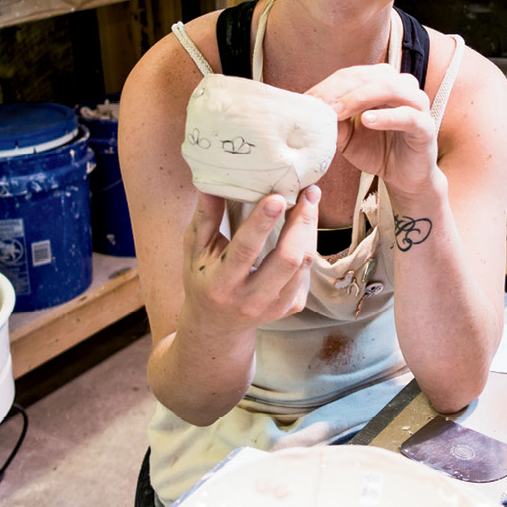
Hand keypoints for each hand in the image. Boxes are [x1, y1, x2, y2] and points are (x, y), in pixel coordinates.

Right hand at [182, 184, 319, 331]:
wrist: (217, 326)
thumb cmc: (203, 278)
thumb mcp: (195, 249)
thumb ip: (205, 216)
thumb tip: (211, 180)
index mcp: (221, 283)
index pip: (245, 250)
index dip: (262, 223)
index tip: (278, 196)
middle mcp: (250, 299)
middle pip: (287, 259)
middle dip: (301, 222)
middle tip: (308, 191)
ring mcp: (274, 306)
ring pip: (303, 264)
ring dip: (310, 229)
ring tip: (310, 200)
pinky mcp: (291, 307)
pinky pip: (307, 272)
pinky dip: (308, 245)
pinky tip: (305, 226)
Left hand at [307, 64, 438, 198]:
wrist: (404, 177)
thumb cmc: (377, 150)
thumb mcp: (347, 136)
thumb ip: (333, 122)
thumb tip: (312, 113)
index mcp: (382, 82)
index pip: (352, 75)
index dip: (328, 86)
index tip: (308, 101)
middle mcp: (402, 86)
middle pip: (368, 77)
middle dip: (340, 90)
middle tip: (319, 105)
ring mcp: (417, 104)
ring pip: (390, 88)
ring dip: (361, 97)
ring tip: (338, 112)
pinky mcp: (426, 126)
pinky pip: (408, 115)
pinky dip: (386, 116)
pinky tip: (368, 120)